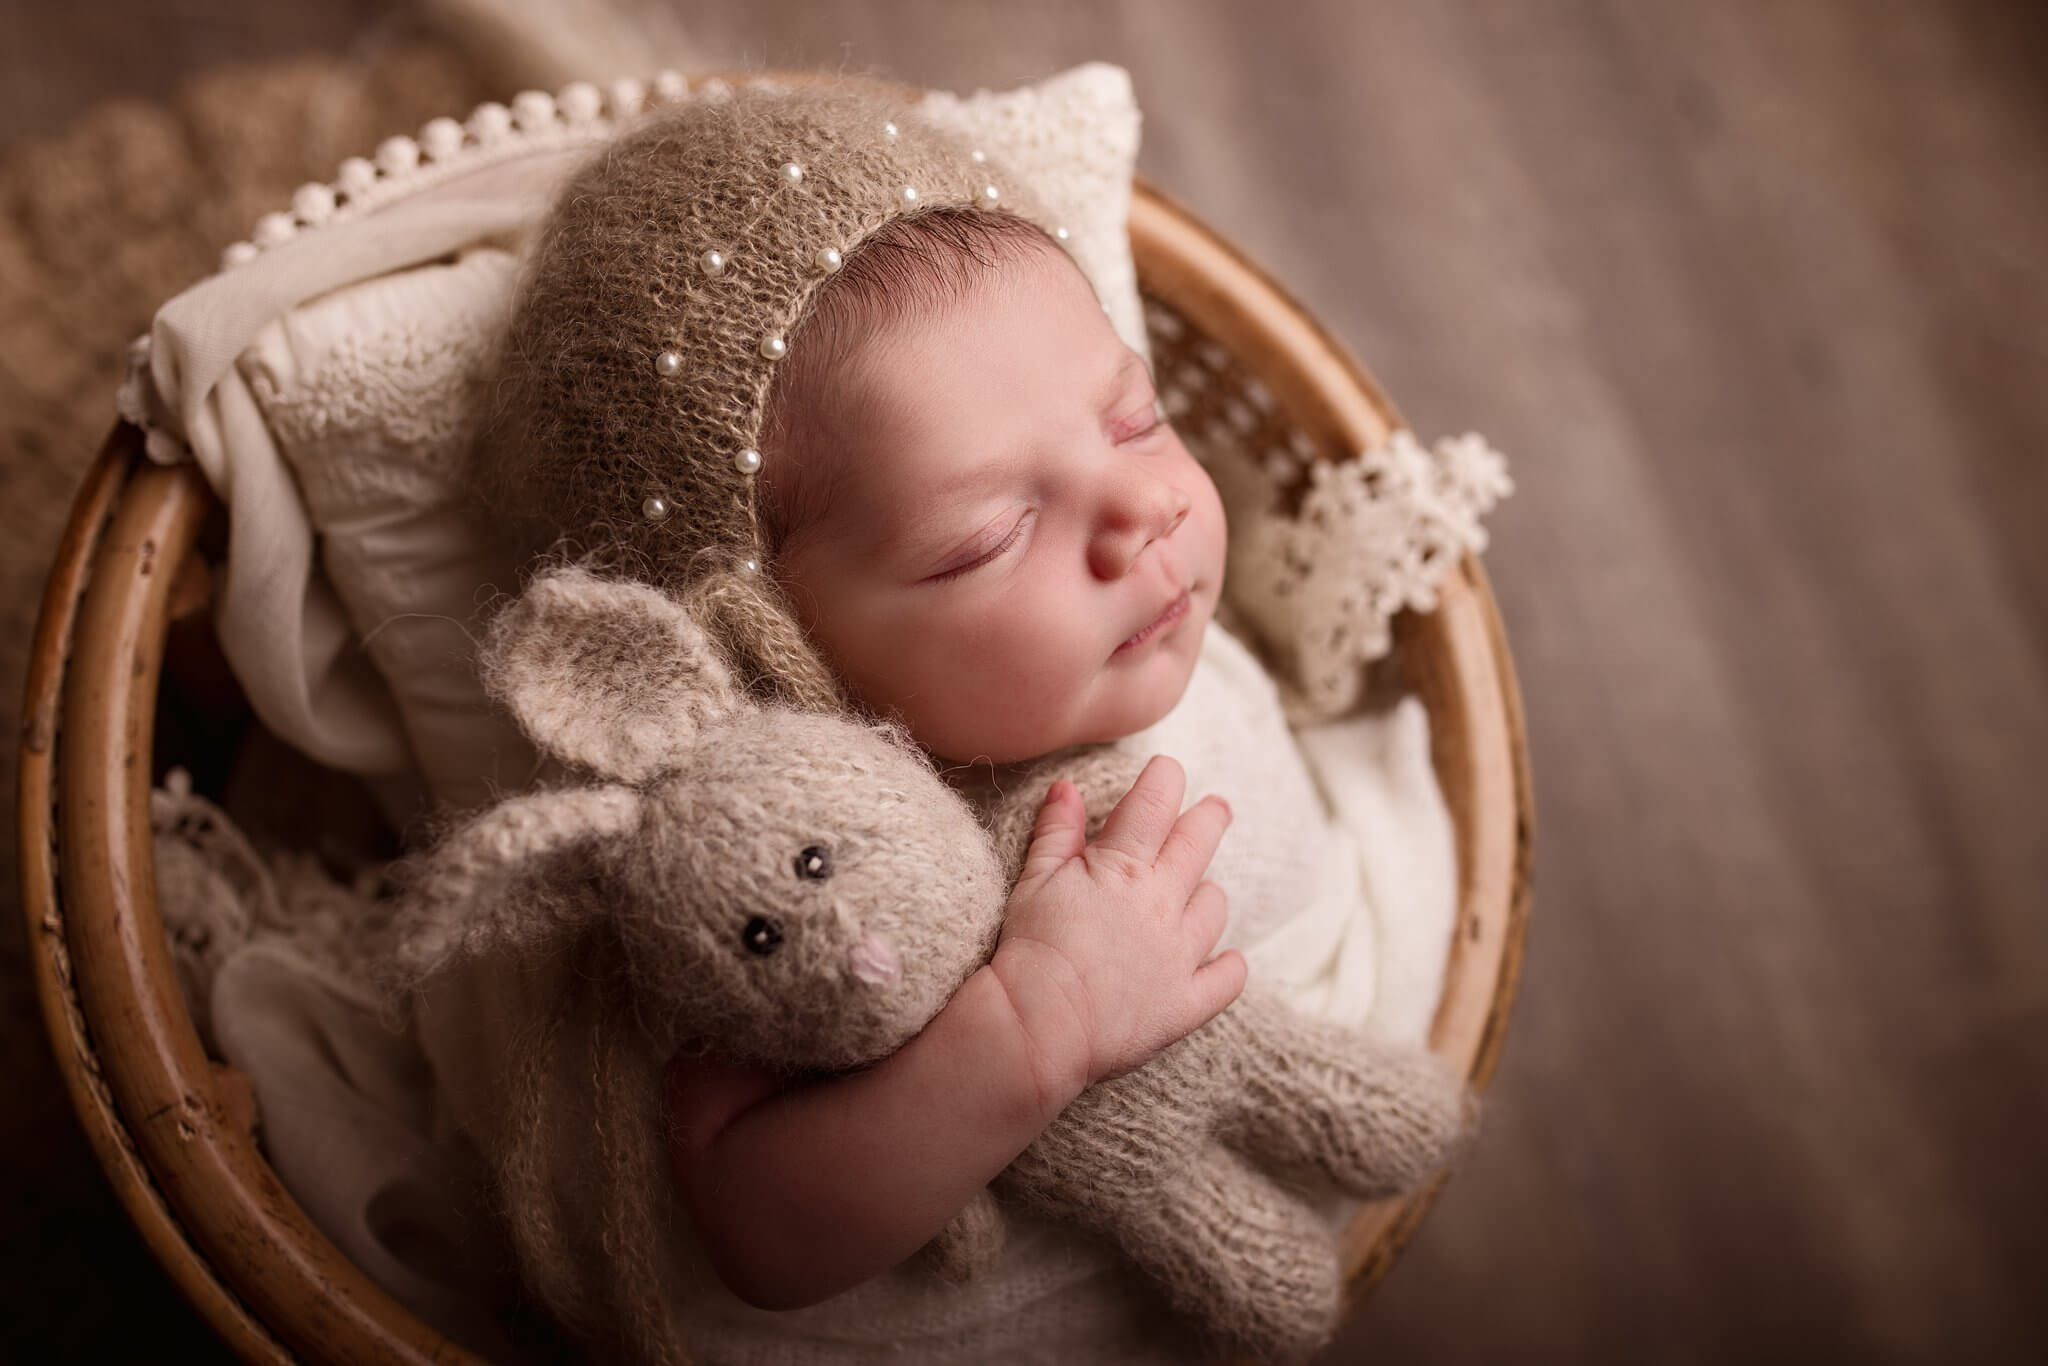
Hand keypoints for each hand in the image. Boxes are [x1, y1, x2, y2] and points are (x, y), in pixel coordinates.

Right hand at [989, 755, 1245, 1103]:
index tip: (1168, 770)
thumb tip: (1067, 788)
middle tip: (1217, 807)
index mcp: (1124, 867)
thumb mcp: (1034, 881)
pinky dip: (1228, 967)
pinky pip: (1226, 979)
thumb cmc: (1030, 949)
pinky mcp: (1184, 1003)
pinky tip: (1227, 960)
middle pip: (1200, 843)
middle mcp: (1162, 903)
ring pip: (1215, 907)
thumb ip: (1056, 832)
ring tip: (1200, 891)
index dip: (1166, 779)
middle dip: (1210, 817)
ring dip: (1208, 893)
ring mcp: (1179, 954)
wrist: (1039, 1026)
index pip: (1156, 803)